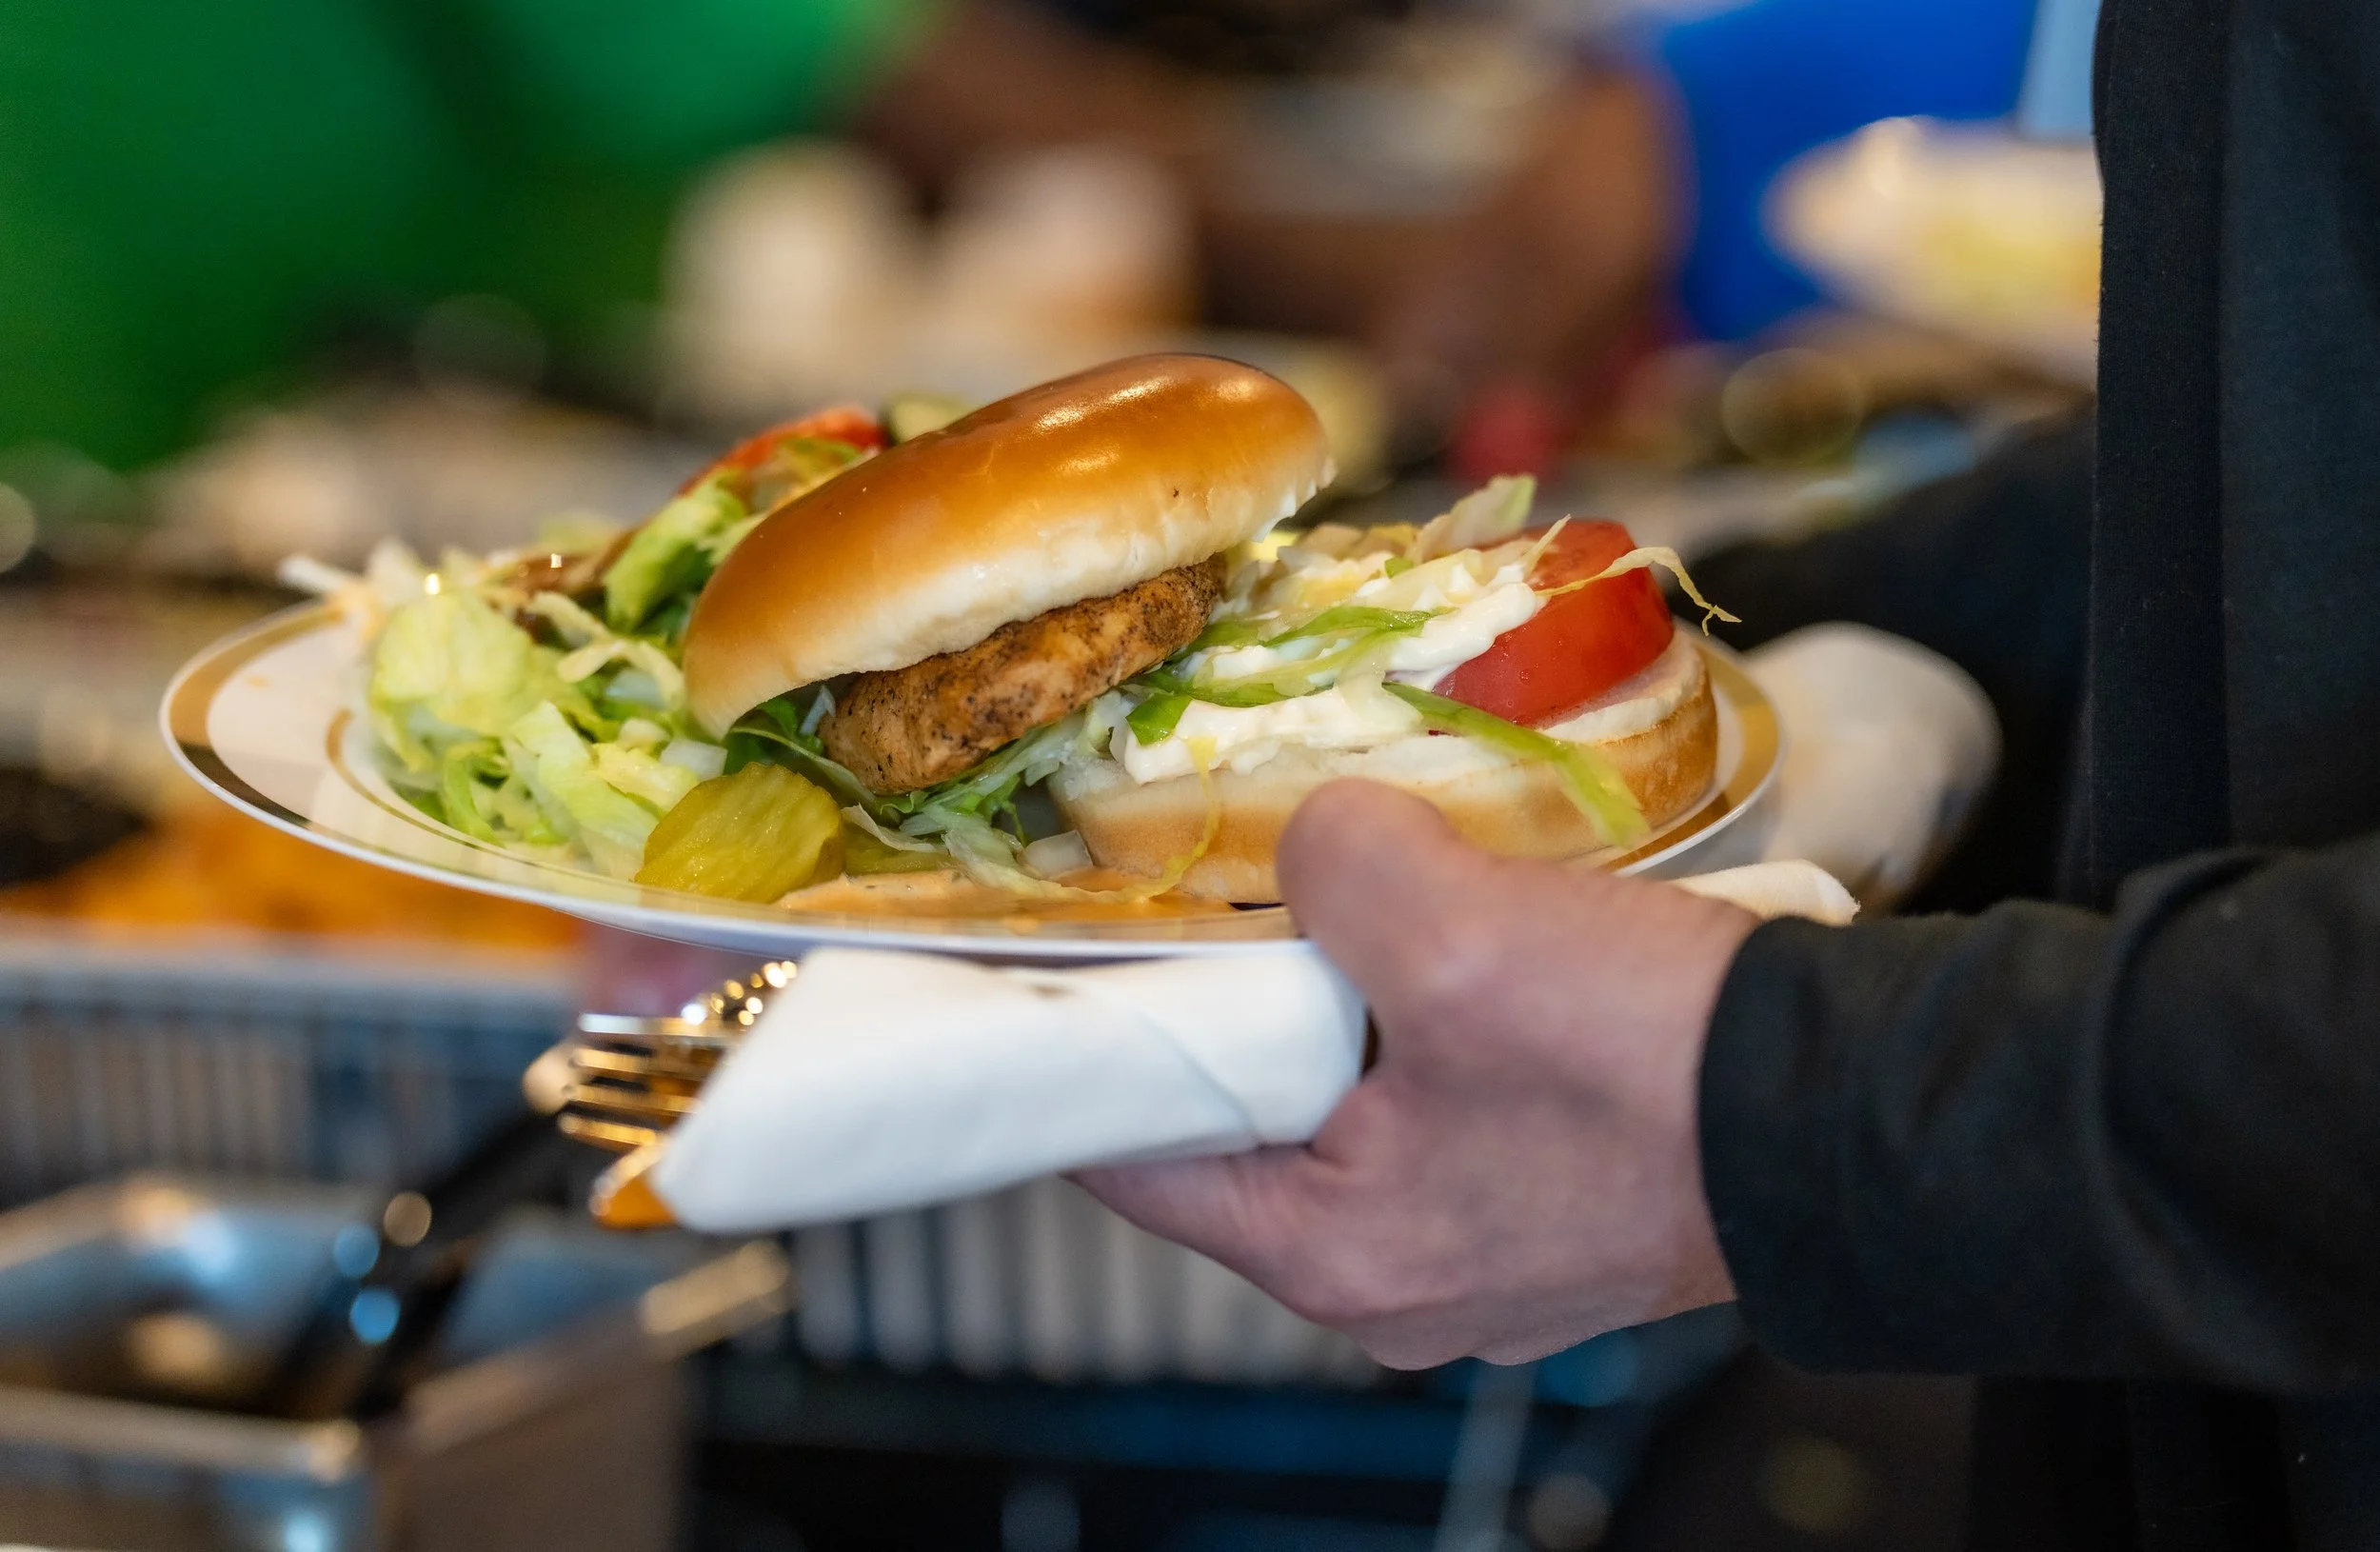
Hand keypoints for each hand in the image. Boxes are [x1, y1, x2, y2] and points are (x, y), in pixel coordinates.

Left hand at [1075, 781, 1756, 1368]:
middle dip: (1247, 1001)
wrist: (1862, 1115)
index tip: (1071, 949)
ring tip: (1368, 897)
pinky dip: (1441, 1027)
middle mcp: (1398, 1281)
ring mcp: (1485, 1252)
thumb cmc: (1657, 1063)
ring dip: (1356, 1001)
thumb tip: (1314, 839)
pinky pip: (1447, 1108)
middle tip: (1238, 887)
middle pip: (1251, 1121)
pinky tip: (1474, 945)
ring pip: (1356, 1106)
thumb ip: (1333, 867)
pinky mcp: (1557, 1209)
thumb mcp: (1460, 933)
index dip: (1102, 1040)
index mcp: (1336, 1255)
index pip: (1140, 1154)